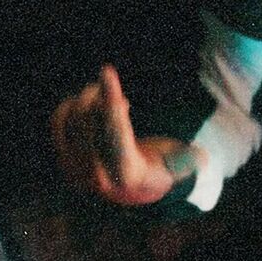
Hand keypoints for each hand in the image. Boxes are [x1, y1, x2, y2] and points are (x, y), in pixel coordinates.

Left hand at [51, 64, 205, 205]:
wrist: (130, 190)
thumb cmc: (157, 169)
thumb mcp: (177, 167)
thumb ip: (187, 160)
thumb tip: (201, 157)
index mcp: (127, 175)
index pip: (116, 131)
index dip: (112, 100)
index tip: (107, 71)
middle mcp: (97, 175)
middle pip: (92, 117)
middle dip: (106, 96)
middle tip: (122, 98)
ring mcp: (75, 167)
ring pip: (75, 115)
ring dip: (91, 99)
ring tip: (111, 102)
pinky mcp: (63, 157)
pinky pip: (60, 120)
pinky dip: (72, 105)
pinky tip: (89, 103)